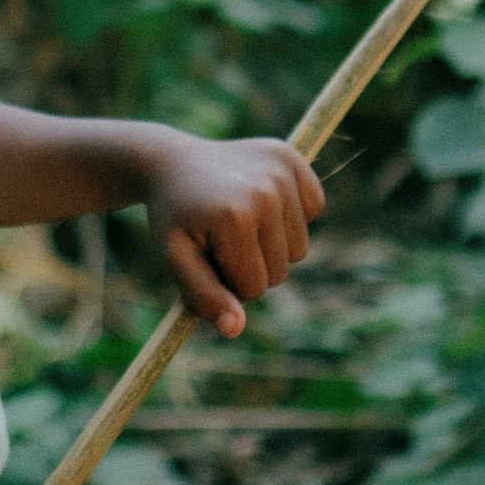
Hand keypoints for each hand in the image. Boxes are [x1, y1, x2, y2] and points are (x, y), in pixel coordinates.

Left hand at [144, 134, 323, 337]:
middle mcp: (265, 191)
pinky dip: (292, 212)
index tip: (207, 256)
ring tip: (239, 218)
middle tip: (220, 237)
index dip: (228, 282)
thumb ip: (204, 297)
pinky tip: (260, 198)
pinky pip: (314, 207)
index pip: (255, 288)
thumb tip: (235, 328)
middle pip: (281, 270)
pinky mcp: (291, 156)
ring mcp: (281, 171)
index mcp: (235, 218)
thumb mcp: (175, 259)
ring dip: (271, 243)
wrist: (171, 163)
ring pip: (299, 248)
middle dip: (250, 265)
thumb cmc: (173, 217)